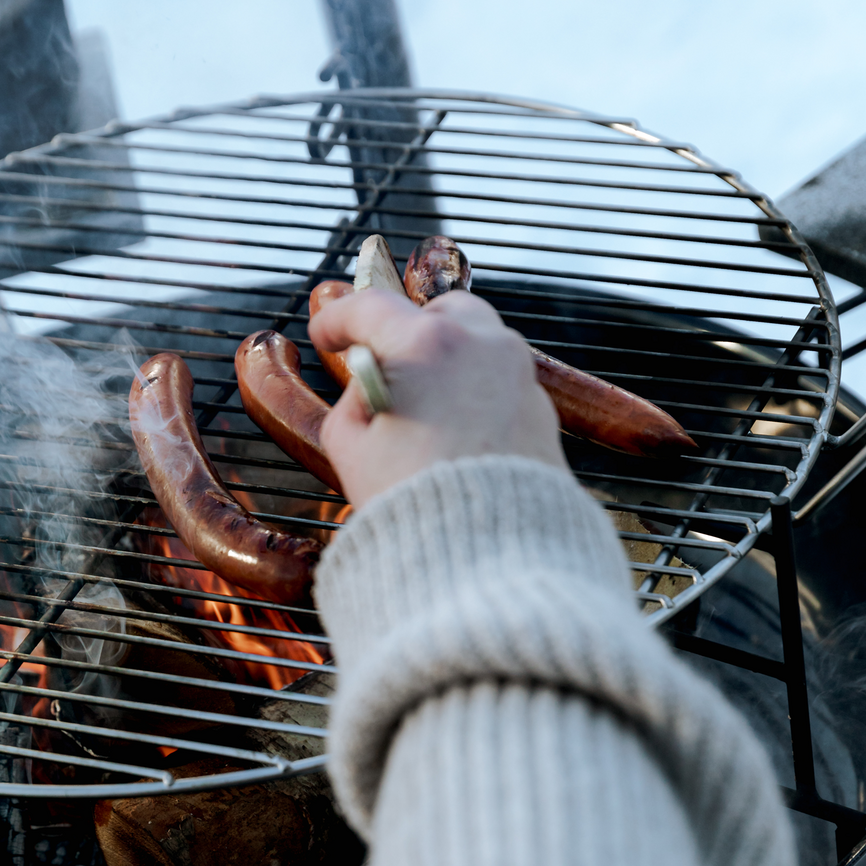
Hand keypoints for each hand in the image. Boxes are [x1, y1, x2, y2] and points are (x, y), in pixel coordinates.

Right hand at [307, 288, 565, 506]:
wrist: (489, 558)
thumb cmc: (414, 503)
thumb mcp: (348, 445)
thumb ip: (354, 399)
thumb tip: (373, 387)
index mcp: (426, 345)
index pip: (371, 307)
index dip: (338, 318)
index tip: (324, 336)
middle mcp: (482, 345)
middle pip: (439, 309)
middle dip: (407, 328)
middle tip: (382, 363)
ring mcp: (518, 375)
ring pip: (478, 341)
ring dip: (446, 358)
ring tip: (419, 401)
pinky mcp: (541, 411)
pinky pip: (500, 382)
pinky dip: (474, 391)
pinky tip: (453, 429)